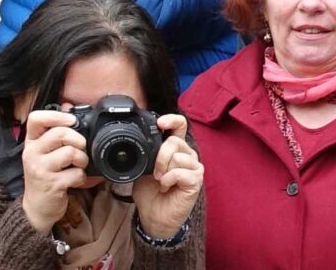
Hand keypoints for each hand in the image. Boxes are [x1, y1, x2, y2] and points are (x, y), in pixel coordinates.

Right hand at [21, 109, 87, 233]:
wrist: (37, 208)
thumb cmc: (44, 176)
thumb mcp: (44, 152)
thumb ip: (54, 132)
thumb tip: (68, 106)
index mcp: (30, 142)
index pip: (36, 118)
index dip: (57, 116)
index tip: (72, 121)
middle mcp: (32, 153)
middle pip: (61, 134)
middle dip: (79, 140)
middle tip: (81, 149)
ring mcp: (40, 169)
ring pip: (71, 152)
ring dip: (82, 160)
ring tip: (79, 166)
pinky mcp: (51, 184)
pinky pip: (76, 173)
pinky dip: (81, 177)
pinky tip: (74, 181)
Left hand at [133, 114, 202, 238]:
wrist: (153, 215)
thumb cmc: (149, 191)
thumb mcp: (143, 166)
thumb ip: (147, 152)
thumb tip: (139, 138)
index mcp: (175, 148)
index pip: (179, 125)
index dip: (171, 120)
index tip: (160, 123)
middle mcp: (186, 155)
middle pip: (175, 141)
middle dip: (159, 156)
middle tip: (154, 172)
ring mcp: (193, 167)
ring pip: (177, 157)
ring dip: (163, 171)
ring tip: (160, 182)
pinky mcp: (196, 180)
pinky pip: (180, 172)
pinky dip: (168, 180)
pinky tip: (166, 187)